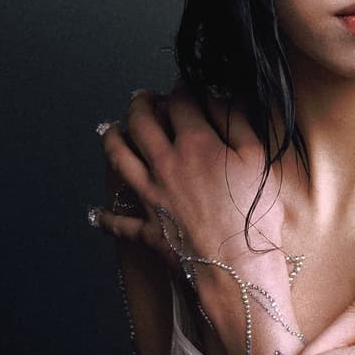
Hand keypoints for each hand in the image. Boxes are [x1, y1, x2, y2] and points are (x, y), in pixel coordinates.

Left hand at [90, 84, 286, 270]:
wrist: (237, 268)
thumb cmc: (254, 217)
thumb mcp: (258, 159)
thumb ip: (237, 122)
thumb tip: (220, 98)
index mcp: (195, 144)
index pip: (181, 102)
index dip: (182, 88)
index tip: (185, 86)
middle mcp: (165, 165)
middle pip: (141, 123)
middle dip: (141, 103)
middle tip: (143, 97)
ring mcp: (152, 196)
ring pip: (119, 159)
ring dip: (112, 139)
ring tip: (111, 129)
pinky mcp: (148, 228)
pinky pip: (118, 222)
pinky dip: (105, 217)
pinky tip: (97, 212)